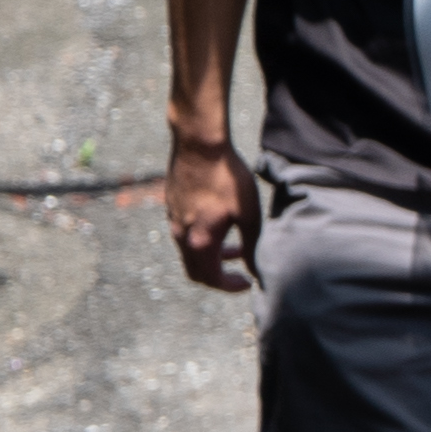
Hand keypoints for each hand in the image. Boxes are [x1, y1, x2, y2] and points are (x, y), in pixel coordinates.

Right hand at [166, 130, 257, 293]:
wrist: (199, 145)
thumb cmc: (228, 178)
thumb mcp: (249, 214)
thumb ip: (253, 245)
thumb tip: (258, 270)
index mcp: (199, 241)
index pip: (210, 278)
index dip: (229, 286)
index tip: (248, 282)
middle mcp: (181, 235)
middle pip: (195, 270)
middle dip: (218, 276)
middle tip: (240, 272)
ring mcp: (173, 220)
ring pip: (190, 251)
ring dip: (213, 255)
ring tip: (237, 247)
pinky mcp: (172, 206)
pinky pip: (186, 233)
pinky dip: (203, 239)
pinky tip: (222, 224)